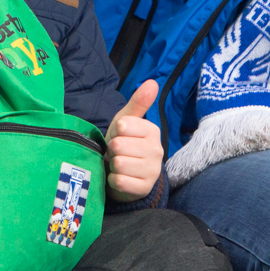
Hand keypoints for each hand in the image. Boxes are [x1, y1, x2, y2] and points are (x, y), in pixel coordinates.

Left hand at [105, 80, 162, 201]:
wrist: (126, 174)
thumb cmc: (124, 143)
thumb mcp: (126, 120)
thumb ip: (138, 102)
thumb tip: (152, 82)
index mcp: (152, 131)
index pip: (122, 126)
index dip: (115, 132)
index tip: (121, 137)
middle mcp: (156, 150)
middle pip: (119, 146)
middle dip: (113, 150)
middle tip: (119, 153)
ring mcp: (152, 171)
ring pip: (119, 164)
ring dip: (113, 165)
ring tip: (120, 164)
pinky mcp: (144, 188)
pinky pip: (119, 181)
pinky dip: (114, 180)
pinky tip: (121, 178)